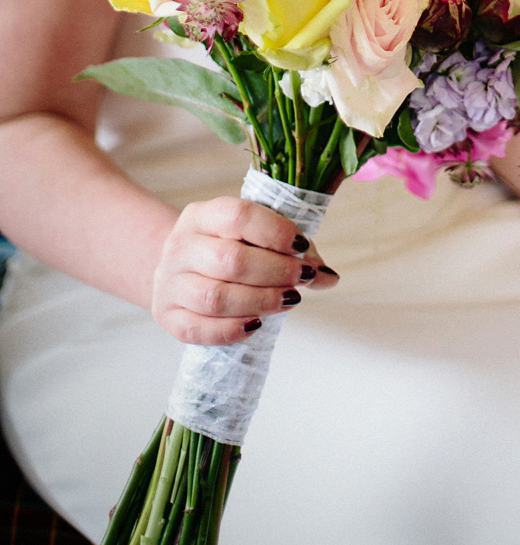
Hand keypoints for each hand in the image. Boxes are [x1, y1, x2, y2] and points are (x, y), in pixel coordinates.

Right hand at [152, 196, 338, 344]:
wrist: (179, 269)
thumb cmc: (227, 248)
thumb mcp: (254, 236)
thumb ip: (294, 252)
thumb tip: (329, 277)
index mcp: (203, 214)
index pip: (239, 216)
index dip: (275, 232)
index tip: (302, 248)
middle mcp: (180, 244)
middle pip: (230, 260)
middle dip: (274, 272)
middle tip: (301, 279)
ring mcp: (169, 281)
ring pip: (215, 297)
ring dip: (259, 301)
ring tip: (288, 300)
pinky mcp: (166, 315)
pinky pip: (199, 329)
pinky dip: (232, 330)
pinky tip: (257, 324)